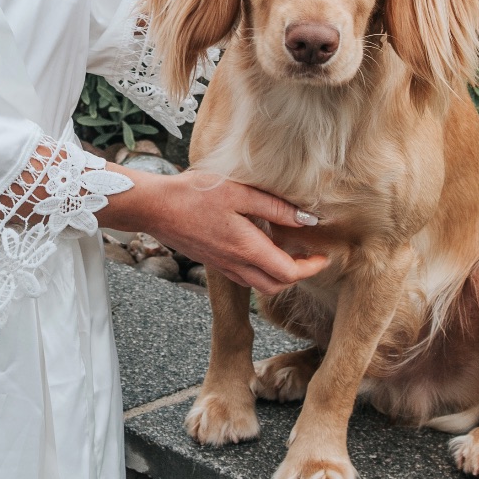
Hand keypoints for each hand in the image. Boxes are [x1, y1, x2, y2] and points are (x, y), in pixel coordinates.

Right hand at [97, 165, 330, 294]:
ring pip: (260, 285)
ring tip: (288, 251)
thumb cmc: (195, 195)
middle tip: (309, 255)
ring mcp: (223, 266)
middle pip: (276, 286)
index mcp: (247, 249)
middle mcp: (236, 264)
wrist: (155, 207)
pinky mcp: (213, 262)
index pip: (289, 273)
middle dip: (298, 275)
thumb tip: (307, 220)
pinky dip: (260, 270)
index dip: (311, 268)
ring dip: (279, 275)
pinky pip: (244, 277)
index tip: (323, 255)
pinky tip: (260, 248)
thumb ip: (275, 208)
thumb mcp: (239, 193)